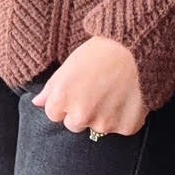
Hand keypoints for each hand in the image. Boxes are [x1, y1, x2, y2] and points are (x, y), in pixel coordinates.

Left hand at [32, 35, 146, 137]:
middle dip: (82, 112)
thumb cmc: (101, 50)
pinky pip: (121, 127)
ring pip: (99, 127)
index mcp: (62, 100)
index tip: (78, 88)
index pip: (54, 114)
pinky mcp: (126, 127)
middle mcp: (80, 116)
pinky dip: (124, 117)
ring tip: (115, 90)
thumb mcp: (70, 64)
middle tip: (97, 90)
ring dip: (104, 115)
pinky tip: (128, 97)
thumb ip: (51, 87)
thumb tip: (37, 103)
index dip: (66, 101)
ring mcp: (104, 124)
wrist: (137, 47)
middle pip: (74, 124)